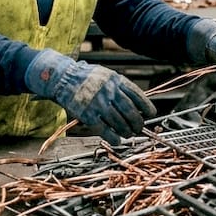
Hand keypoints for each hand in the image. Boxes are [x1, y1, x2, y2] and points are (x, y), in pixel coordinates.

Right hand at [24, 49, 155, 144]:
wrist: (64, 79)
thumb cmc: (87, 78)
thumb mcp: (106, 75)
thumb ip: (120, 86)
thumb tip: (137, 103)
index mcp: (115, 80)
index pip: (136, 95)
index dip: (146, 106)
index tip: (151, 113)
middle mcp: (108, 91)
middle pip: (130, 111)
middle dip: (137, 122)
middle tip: (139, 128)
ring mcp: (98, 103)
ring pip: (119, 122)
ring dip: (127, 131)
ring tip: (129, 134)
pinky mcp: (88, 115)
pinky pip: (104, 130)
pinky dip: (113, 137)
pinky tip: (117, 140)